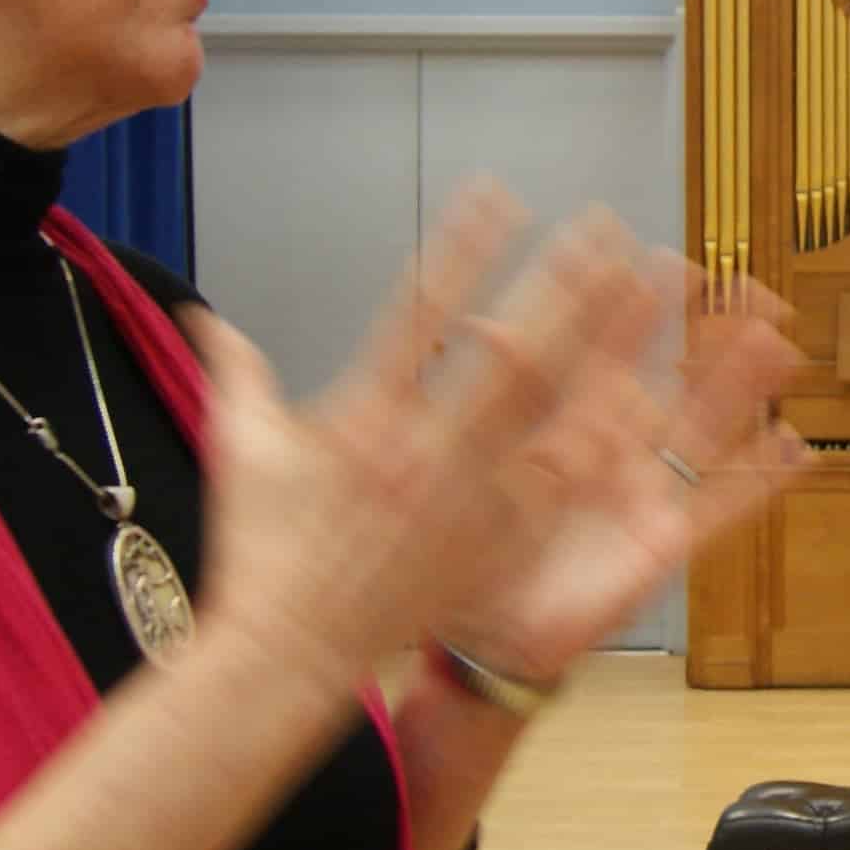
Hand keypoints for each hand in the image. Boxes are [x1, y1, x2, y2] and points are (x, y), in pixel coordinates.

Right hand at [177, 189, 674, 697]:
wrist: (286, 655)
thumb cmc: (261, 553)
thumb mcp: (242, 452)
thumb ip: (238, 375)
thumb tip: (204, 319)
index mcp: (362, 413)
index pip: (420, 312)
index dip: (463, 249)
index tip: (499, 194)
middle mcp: (422, 449)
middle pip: (508, 353)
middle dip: (561, 287)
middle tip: (607, 229)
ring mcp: (465, 500)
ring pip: (549, 412)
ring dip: (601, 349)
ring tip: (645, 295)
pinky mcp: (493, 547)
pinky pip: (559, 487)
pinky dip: (603, 441)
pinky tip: (646, 399)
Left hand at [436, 259, 810, 682]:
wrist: (482, 631)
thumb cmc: (470, 544)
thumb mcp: (470, 459)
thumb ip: (485, 391)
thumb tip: (477, 325)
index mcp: (567, 421)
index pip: (613, 347)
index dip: (642, 303)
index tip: (667, 261)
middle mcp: (615, 449)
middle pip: (676, 377)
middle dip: (714, 334)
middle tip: (748, 289)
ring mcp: (645, 493)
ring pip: (707, 429)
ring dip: (744, 391)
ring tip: (780, 348)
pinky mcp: (664, 546)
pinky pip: (724, 507)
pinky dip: (762, 480)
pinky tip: (797, 450)